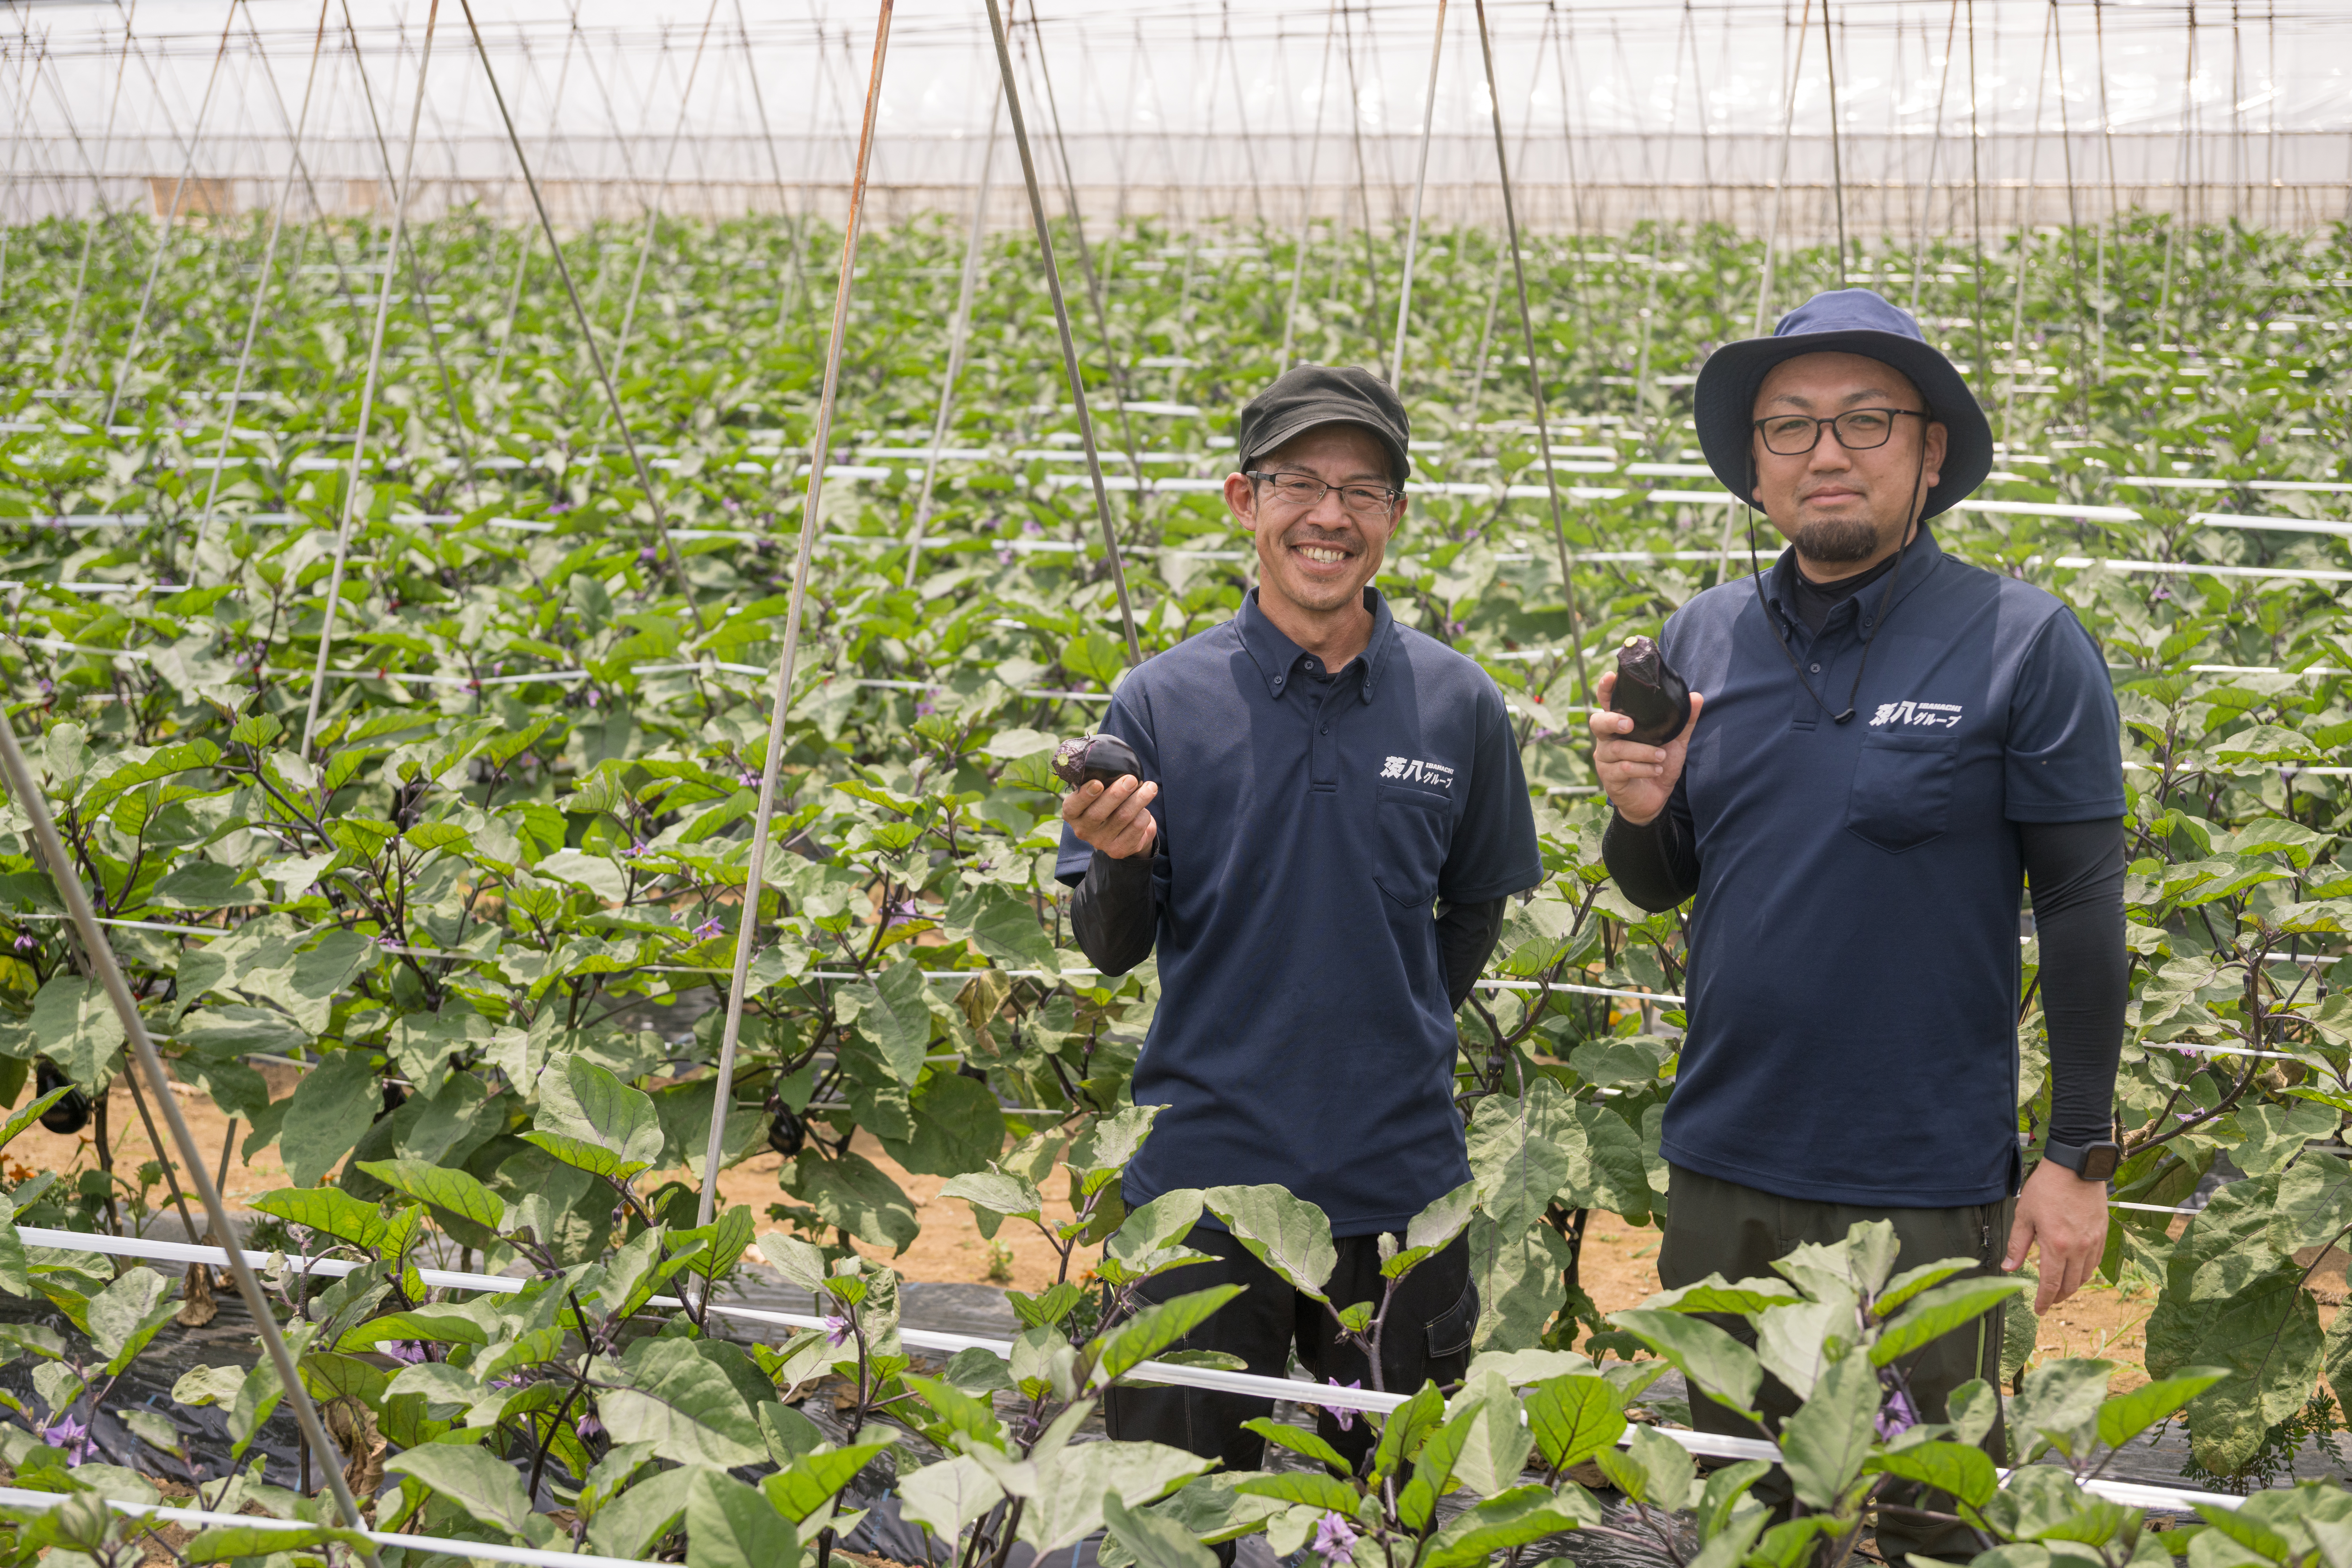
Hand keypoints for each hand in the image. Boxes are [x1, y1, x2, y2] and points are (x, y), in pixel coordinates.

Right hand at [1061, 774, 1159, 860]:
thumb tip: (1114, 767)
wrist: (1121, 833)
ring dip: (1139, 799)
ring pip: (1123, 817)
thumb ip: (1099, 784)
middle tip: (1131, 779)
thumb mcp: (1098, 794)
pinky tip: (1144, 809)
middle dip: (1117, 793)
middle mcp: (1082, 830)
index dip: (1085, 795)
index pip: (1072, 806)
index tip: (1098, 783)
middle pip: (1099, 813)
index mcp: (1072, 813)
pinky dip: (1144, 814)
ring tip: (1150, 787)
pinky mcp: (1118, 850)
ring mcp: (1100, 842)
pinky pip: (1136, 827)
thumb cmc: (1108, 804)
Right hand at [1587, 671, 1703, 825]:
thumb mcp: (1675, 742)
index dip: (1606, 689)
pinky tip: (1655, 770)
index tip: (1610, 677)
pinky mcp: (1610, 779)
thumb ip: (1684, 721)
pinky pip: (1622, 769)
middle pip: (1598, 723)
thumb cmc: (1658, 764)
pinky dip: (1642, 769)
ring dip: (1642, 751)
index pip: (1607, 703)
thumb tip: (1697, 697)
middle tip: (1630, 724)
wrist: (1655, 799)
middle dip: (1612, 721)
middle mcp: (1608, 740)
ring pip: (1617, 749)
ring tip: (1661, 756)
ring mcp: (1606, 759)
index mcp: (1621, 725)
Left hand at [2005, 1157, 2111, 1312]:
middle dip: (2056, 1297)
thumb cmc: (2047, 1188)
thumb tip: (2009, 1267)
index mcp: (2056, 1245)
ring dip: (2071, 1287)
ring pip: (2084, 1277)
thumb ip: (2018, 1244)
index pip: (2050, 1284)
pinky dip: (2084, 1273)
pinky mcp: (2102, 1235)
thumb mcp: (2024, 1215)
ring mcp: (2093, 1243)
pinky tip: (2075, 1272)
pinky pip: (2095, 1263)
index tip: (2039, 1310)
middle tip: (2047, 1301)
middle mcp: (2078, 1249)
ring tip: (2059, 1290)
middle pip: (2069, 1285)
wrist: (2076, 1168)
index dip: (2043, 1300)